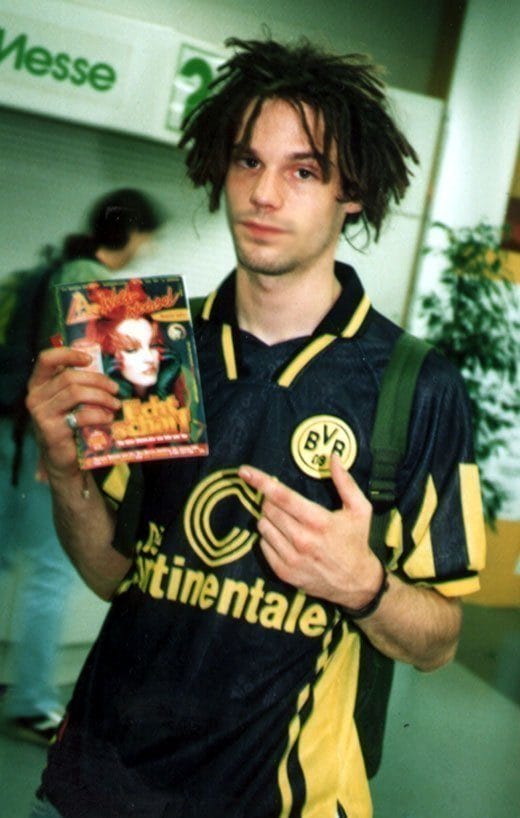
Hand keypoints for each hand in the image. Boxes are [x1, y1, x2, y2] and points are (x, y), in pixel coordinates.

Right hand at [26, 347, 120, 477]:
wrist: (62, 458)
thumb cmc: (69, 423)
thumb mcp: (70, 400)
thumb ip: (78, 381)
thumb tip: (97, 358)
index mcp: (38, 384)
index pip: (46, 360)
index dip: (68, 354)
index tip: (89, 359)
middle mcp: (35, 397)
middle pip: (69, 377)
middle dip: (98, 381)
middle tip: (115, 389)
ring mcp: (42, 414)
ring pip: (76, 394)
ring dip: (102, 398)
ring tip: (115, 405)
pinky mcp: (52, 431)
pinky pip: (82, 416)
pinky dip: (100, 415)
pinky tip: (109, 419)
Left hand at [238, 455, 381, 608]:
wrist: (356, 583)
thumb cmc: (356, 541)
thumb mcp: (360, 509)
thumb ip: (345, 482)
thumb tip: (333, 457)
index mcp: (319, 521)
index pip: (282, 497)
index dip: (261, 482)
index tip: (245, 472)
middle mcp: (302, 540)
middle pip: (269, 509)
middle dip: (271, 500)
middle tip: (283, 503)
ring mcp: (291, 558)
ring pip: (263, 526)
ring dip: (269, 519)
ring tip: (287, 522)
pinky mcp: (284, 572)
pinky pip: (263, 545)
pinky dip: (269, 537)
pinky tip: (285, 538)